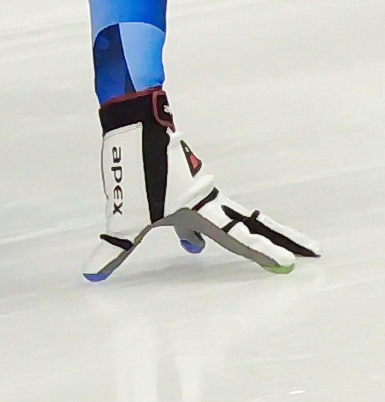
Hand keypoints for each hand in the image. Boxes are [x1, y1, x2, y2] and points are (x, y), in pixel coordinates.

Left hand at [84, 90, 317, 279]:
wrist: (134, 125)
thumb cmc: (133, 173)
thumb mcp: (121, 219)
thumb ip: (113, 250)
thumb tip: (91, 276)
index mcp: (202, 213)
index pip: (240, 240)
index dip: (264, 254)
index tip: (291, 265)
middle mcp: (207, 200)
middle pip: (252, 224)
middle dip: (279, 239)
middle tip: (311, 251)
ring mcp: (196, 187)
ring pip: (225, 216)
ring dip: (237, 234)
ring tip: (232, 249)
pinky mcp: (181, 179)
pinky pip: (199, 209)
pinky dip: (197, 227)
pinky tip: (186, 239)